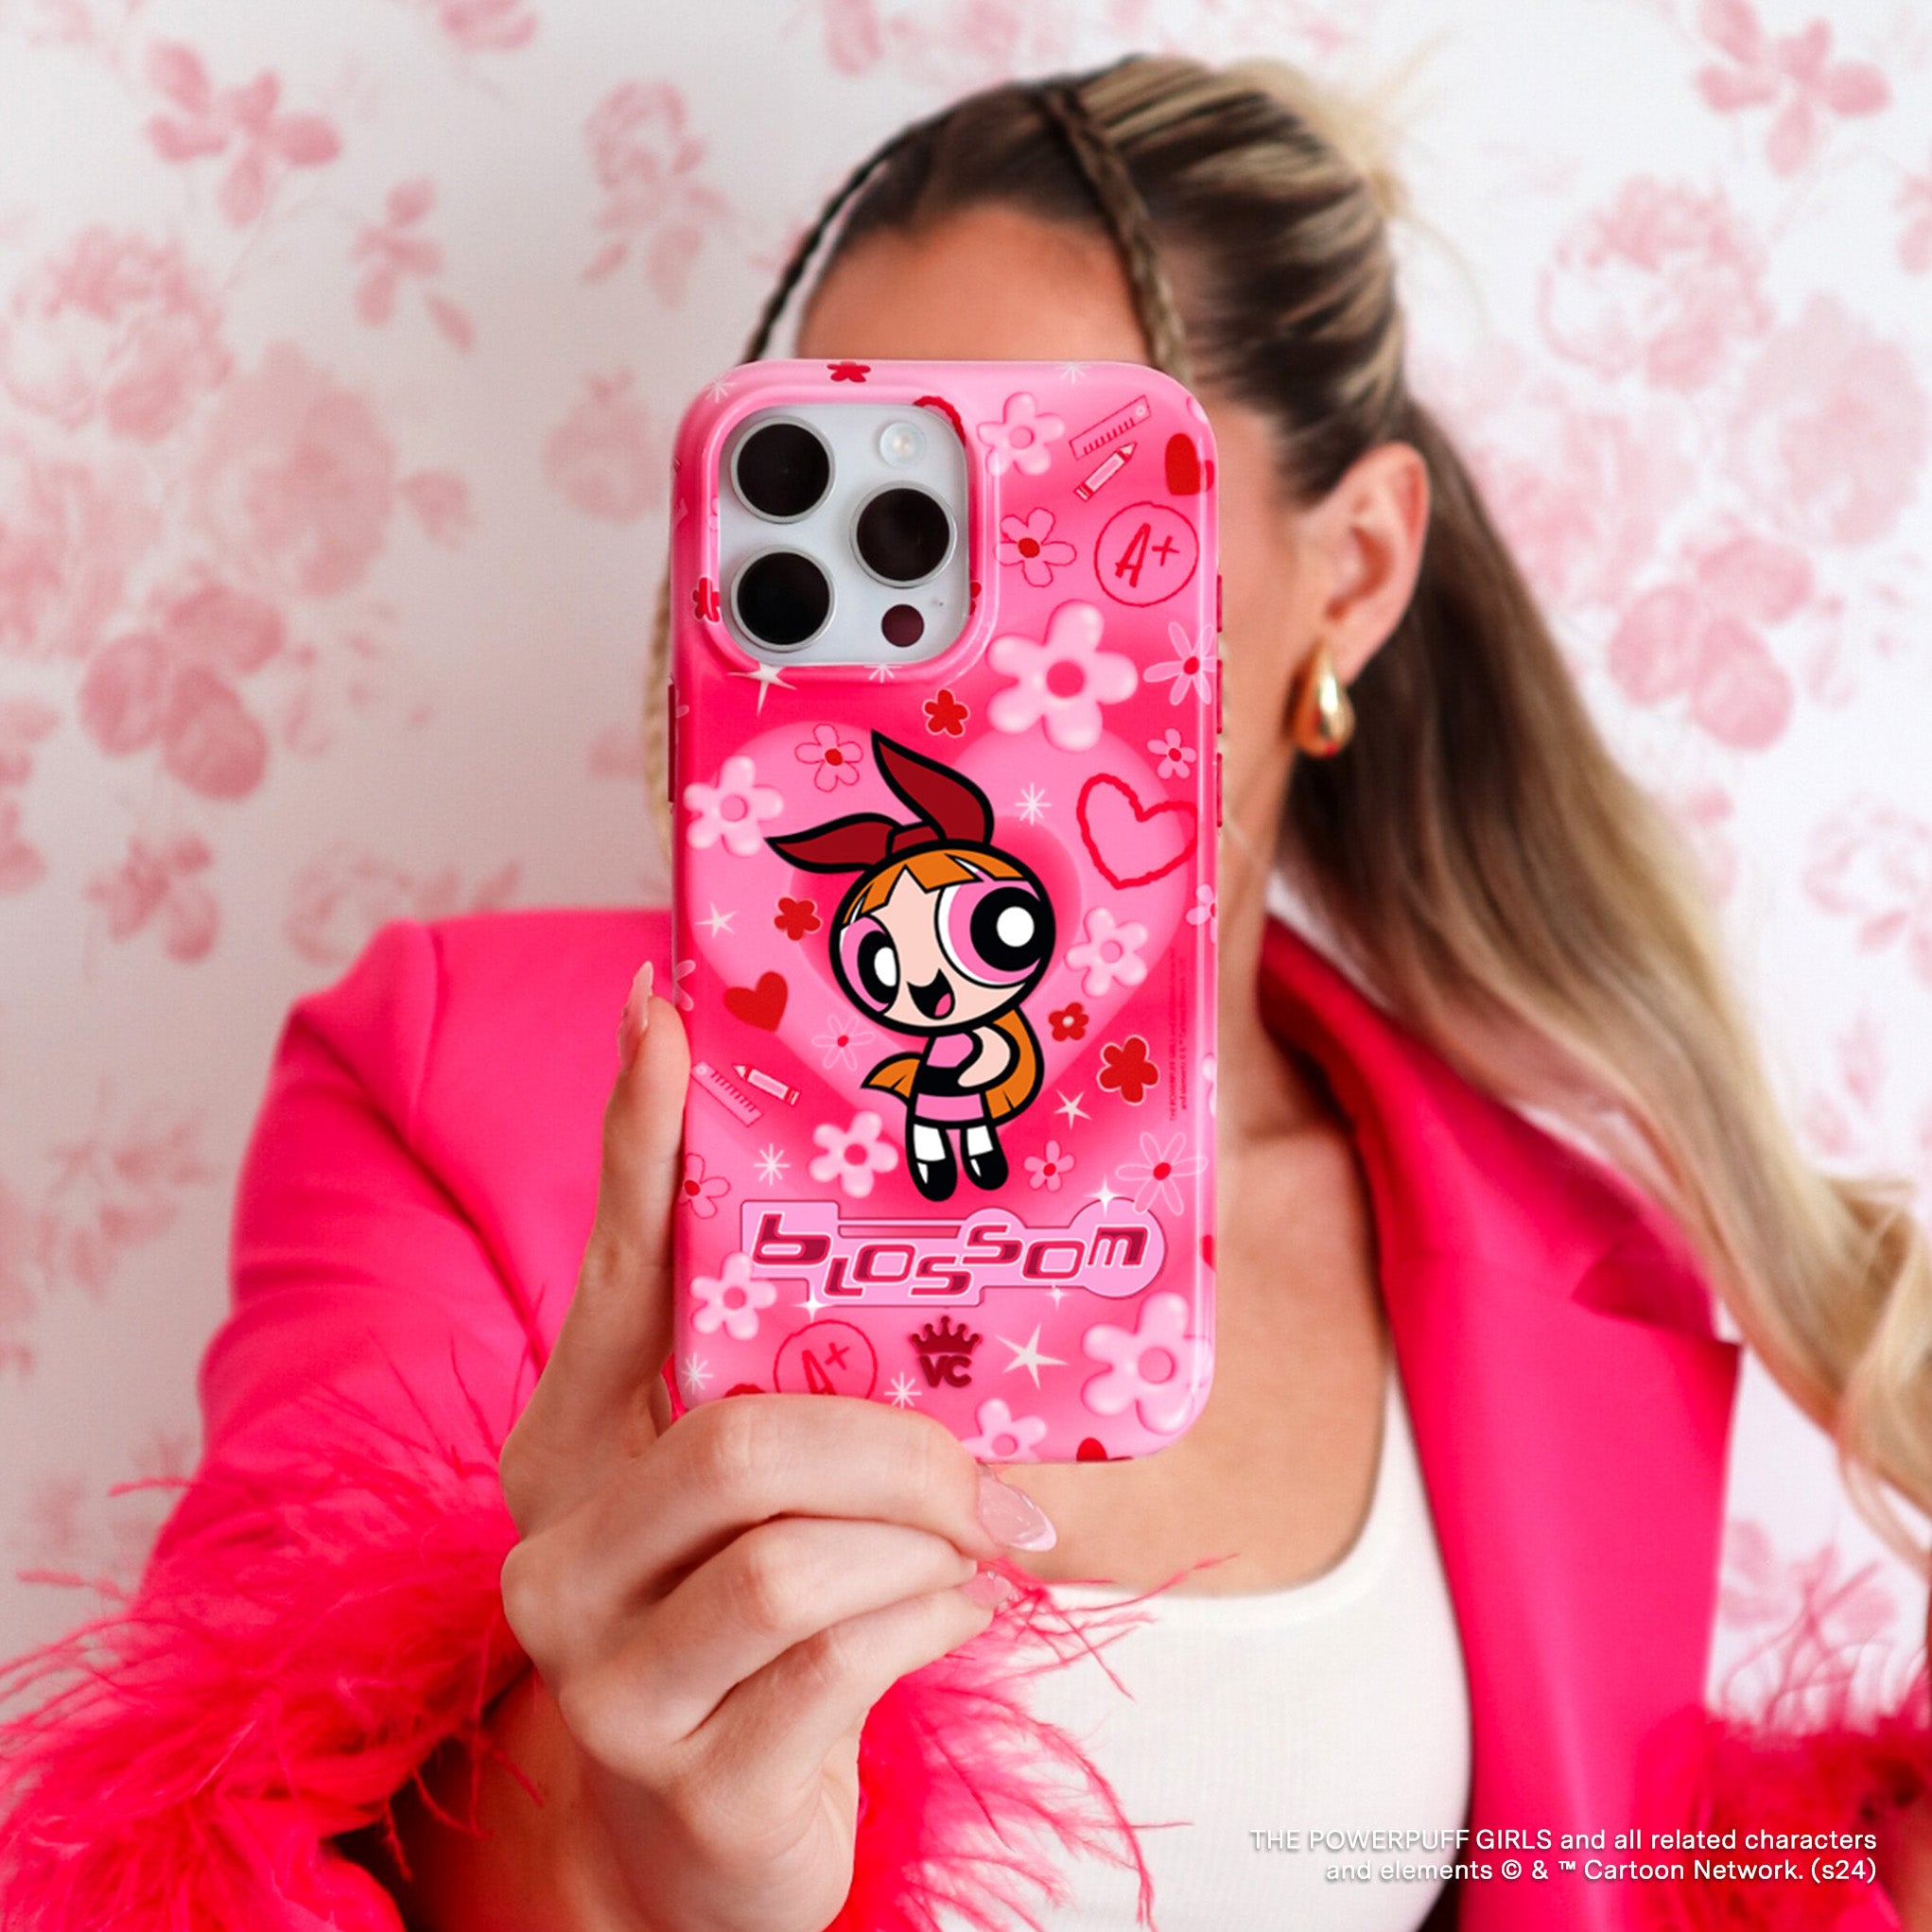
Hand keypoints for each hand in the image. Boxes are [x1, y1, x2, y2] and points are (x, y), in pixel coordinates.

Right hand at [494, 967, 1055, 1931]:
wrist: (697, 1846)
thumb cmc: (746, 1628)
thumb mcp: (752, 1496)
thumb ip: (801, 1388)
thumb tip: (921, 1251)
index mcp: (570, 1448)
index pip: (611, 1270)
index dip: (635, 1138)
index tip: (662, 1005)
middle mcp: (556, 1552)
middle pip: (737, 1443)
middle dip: (898, 1446)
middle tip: (990, 1470)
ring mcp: (607, 1679)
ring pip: (792, 1559)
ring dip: (926, 1544)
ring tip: (985, 1549)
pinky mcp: (694, 1779)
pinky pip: (845, 1662)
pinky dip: (934, 1622)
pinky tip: (959, 1613)